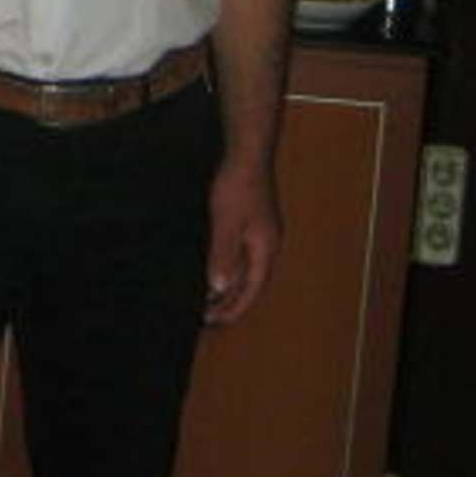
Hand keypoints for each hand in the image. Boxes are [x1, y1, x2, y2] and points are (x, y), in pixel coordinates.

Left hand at [204, 159, 280, 324]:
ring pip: (247, 270)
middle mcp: (268, 245)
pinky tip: (215, 267)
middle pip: (251, 283)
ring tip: (208, 299)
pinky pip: (243, 255)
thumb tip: (218, 288)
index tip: (213, 322)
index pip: (251, 289)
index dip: (233, 308)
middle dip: (231, 301)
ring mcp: (263, 234)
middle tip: (207, 317)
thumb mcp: (226, 223)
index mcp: (265, 249)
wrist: (247, 154)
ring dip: (230, 286)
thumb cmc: (237, 187)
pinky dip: (229, 267)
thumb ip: (224, 256)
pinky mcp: (254, 223)